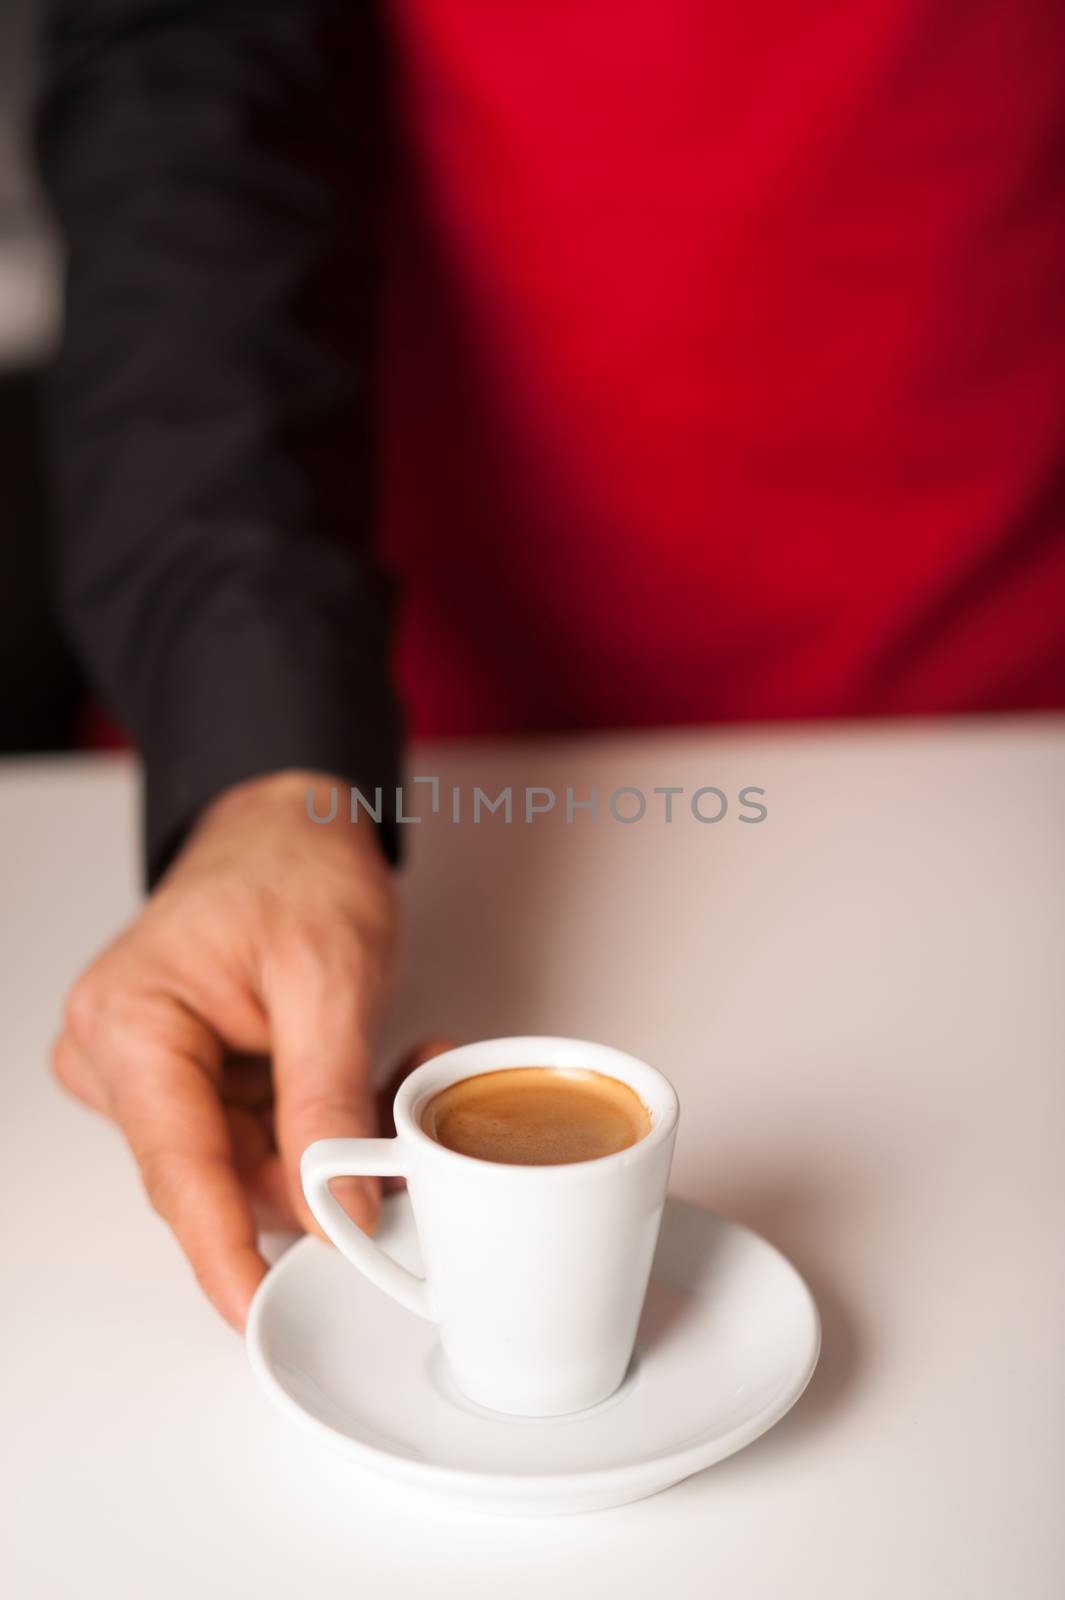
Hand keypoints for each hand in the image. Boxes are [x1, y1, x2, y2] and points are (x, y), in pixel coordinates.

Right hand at [52, 769, 441, 1330]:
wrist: (288, 823)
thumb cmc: (293, 867)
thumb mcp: (330, 977)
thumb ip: (326, 1099)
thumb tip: (338, 1209)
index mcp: (131, 1023)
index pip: (177, 1166)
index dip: (221, 1247)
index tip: (257, 1308)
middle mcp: (120, 1057)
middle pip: (220, 1174)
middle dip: (318, 1170)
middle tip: (402, 1135)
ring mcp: (150, 1072)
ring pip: (250, 1165)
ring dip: (331, 1138)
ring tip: (396, 1070)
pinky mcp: (189, 1080)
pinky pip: (260, 1138)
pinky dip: (323, 1120)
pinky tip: (372, 1074)